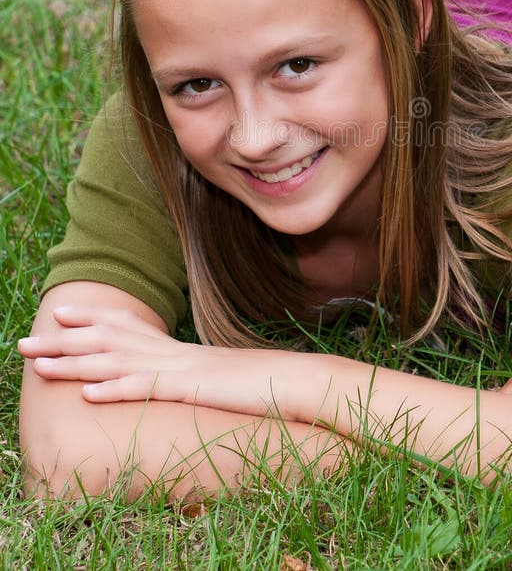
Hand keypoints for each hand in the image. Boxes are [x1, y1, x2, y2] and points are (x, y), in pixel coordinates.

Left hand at [17, 305, 295, 418]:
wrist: (291, 380)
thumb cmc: (256, 381)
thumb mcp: (215, 374)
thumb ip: (189, 371)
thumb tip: (173, 374)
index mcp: (176, 348)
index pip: (127, 326)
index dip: (92, 317)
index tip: (61, 311)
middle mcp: (171, 351)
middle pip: (110, 342)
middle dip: (63, 342)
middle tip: (23, 341)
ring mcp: (179, 368)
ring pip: (118, 363)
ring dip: (74, 364)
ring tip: (39, 364)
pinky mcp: (191, 389)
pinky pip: (149, 389)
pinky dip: (117, 390)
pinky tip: (89, 394)